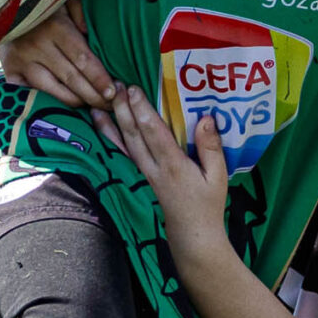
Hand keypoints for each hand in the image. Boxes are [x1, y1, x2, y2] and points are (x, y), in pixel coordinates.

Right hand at [0, 0, 114, 107]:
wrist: (0, 6)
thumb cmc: (41, 3)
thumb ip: (80, 11)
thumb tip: (90, 34)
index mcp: (56, 27)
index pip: (83, 59)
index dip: (99, 78)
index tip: (113, 91)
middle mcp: (38, 47)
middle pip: (71, 79)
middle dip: (93, 96)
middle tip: (109, 106)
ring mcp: (22, 62)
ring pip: (52, 91)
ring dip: (74, 103)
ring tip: (91, 108)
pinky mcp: (9, 72)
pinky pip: (31, 95)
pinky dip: (47, 103)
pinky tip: (63, 110)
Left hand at [98, 85, 229, 249]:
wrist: (191, 232)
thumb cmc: (208, 203)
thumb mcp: (219, 176)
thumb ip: (211, 147)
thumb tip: (207, 118)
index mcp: (173, 165)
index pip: (154, 133)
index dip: (142, 110)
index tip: (134, 89)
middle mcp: (154, 167)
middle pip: (134, 135)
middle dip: (123, 109)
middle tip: (116, 85)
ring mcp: (144, 172)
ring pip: (123, 143)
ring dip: (111, 121)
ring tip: (99, 101)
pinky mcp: (140, 175)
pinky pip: (122, 153)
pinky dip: (110, 137)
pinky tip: (102, 124)